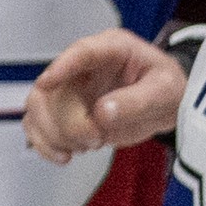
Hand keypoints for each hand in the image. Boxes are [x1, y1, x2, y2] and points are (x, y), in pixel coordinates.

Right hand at [26, 30, 186, 164]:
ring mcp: (69, 89)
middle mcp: (83, 66)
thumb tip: (103, 113)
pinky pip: (37, 126)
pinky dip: (45, 144)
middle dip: (68, 122)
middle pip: (53, 90)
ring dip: (55, 134)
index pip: (82, 52)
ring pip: (38, 108)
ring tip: (86, 146)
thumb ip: (138, 101)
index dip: (62, 66)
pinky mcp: (64, 112)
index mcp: (112, 49)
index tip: (46, 83)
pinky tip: (64, 156)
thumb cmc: (167, 88)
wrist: (166, 106)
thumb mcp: (166, 91)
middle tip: (95, 137)